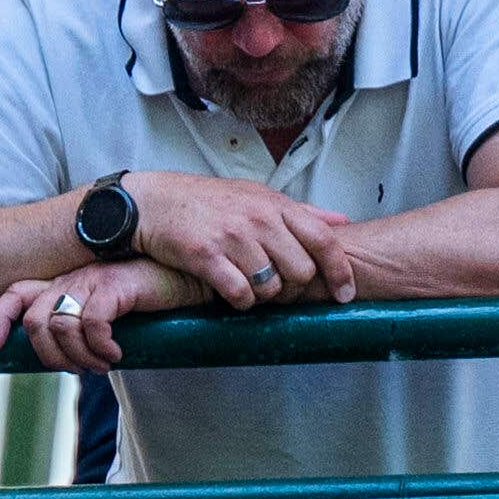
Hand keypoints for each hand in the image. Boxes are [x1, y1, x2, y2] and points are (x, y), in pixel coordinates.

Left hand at [0, 269, 151, 371]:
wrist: (184, 277)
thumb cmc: (147, 299)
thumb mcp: (107, 313)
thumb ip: (81, 327)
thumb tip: (66, 363)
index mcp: (65, 285)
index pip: (16, 294)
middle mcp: (72, 279)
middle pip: (34, 321)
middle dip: (49, 356)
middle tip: (76, 370)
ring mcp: (92, 280)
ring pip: (60, 326)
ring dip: (78, 357)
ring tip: (101, 365)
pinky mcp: (114, 285)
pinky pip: (92, 323)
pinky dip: (100, 347)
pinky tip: (116, 354)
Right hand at [101, 170, 357, 308]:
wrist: (153, 203)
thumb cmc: (206, 202)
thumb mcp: (257, 196)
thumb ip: (301, 212)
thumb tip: (341, 222)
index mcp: (274, 204)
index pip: (324, 240)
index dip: (340, 272)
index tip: (345, 294)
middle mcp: (258, 219)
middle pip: (300, 271)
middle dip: (293, 288)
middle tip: (278, 289)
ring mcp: (233, 237)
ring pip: (271, 287)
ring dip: (264, 297)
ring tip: (249, 286)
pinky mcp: (207, 256)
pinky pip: (240, 294)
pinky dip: (241, 302)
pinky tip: (231, 293)